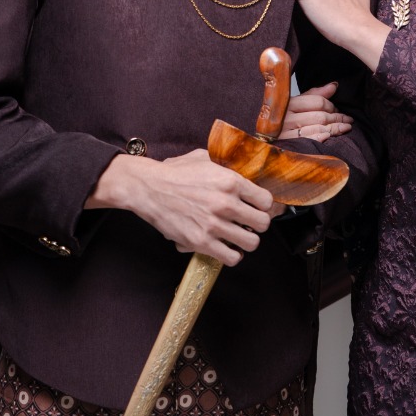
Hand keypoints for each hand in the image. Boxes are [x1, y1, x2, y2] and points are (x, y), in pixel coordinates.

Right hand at [86, 148, 283, 266]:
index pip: (267, 201)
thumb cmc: (175, 172)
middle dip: (258, 223)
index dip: (264, 205)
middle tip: (248, 222)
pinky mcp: (201, 242)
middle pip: (263, 223)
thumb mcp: (205, 158)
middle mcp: (226, 203)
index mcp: (230, 181)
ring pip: (251, 243)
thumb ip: (227, 165)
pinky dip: (232, 255)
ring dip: (246, 240)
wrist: (148, 188)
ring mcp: (214, 225)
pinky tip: (226, 247)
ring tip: (238, 236)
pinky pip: (231, 257)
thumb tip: (244, 168)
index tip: (257, 207)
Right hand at [279, 82, 352, 141]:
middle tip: (347, 119)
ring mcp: (287, 134)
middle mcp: (286, 118)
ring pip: (319, 128)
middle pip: (321, 116)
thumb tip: (334, 86)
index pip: (317, 102)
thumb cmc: (281, 120)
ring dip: (336, 128)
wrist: (261, 140)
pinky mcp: (290, 146)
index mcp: (287, 104)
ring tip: (346, 127)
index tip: (337, 109)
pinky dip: (323, 137)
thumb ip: (313, 95)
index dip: (331, 105)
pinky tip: (330, 136)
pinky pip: (312, 140)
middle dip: (337, 117)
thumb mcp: (293, 103)